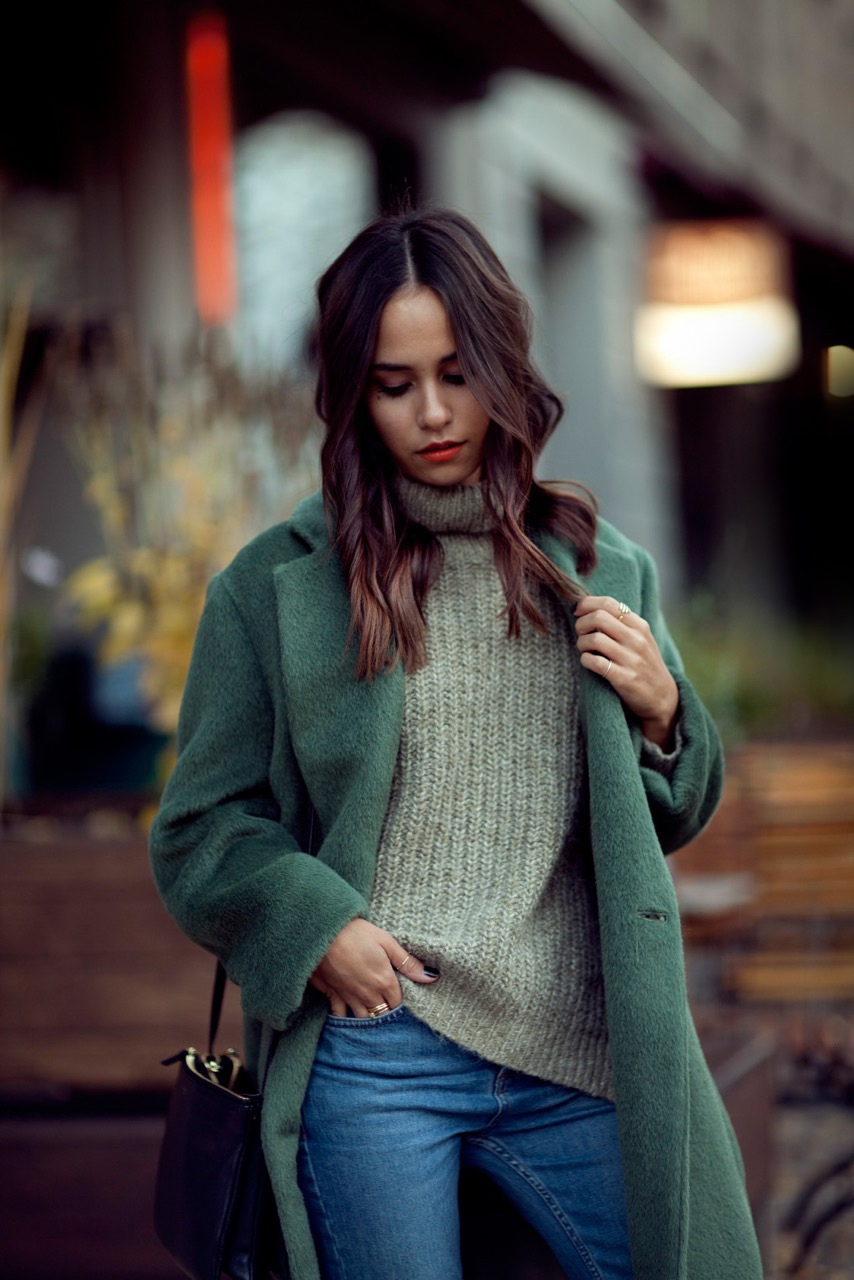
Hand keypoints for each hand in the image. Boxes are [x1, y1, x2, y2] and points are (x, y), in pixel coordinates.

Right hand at [308, 918, 438, 1016]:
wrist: (322, 931)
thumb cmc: (356, 932)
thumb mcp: (386, 941)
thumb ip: (407, 962)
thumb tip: (430, 976)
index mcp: (384, 981)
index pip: (397, 1002)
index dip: (400, 1001)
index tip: (399, 996)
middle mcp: (368, 994)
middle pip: (382, 1013)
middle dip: (386, 1011)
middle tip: (387, 1006)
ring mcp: (349, 996)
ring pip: (363, 1018)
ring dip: (368, 1017)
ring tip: (371, 1012)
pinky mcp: (332, 994)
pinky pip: (340, 1015)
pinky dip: (345, 1017)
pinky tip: (348, 1015)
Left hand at [574, 596, 678, 747]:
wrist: (662, 697)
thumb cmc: (644, 663)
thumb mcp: (641, 639)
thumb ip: (621, 623)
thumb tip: (588, 607)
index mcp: (640, 626)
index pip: (609, 603)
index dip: (586, 604)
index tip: (577, 611)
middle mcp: (637, 640)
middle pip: (598, 617)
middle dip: (581, 623)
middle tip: (580, 632)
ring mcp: (631, 659)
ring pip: (594, 639)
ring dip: (581, 643)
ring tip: (584, 649)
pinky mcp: (624, 678)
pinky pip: (595, 662)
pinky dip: (585, 660)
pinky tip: (588, 662)